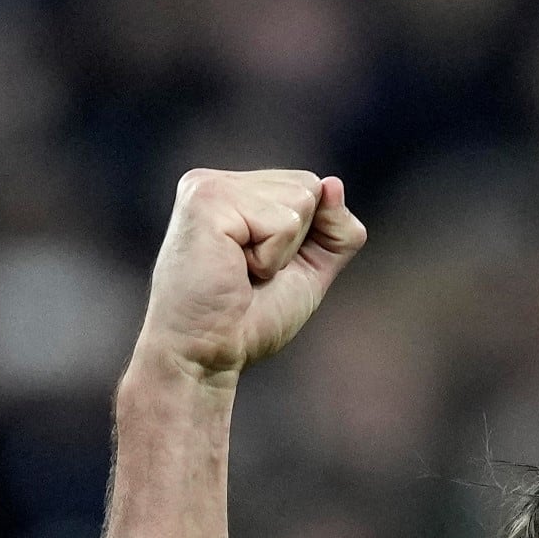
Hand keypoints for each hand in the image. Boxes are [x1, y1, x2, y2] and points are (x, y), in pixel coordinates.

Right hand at [135, 169, 364, 383]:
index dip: (307, 238)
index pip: (310, 186)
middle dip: (297, 242)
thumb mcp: (309, 268)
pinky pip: (283, 222)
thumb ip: (333, 228)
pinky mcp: (207, 201)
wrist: (204, 356)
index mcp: (234, 190)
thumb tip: (334, 182)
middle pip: (309, 186)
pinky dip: (271, 258)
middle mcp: (216, 181)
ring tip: (240, 271)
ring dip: (282, 252)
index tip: (262, 268)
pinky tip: (234, 270)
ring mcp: (208, 187)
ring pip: (301, 200)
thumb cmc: (249, 319)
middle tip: (249, 273)